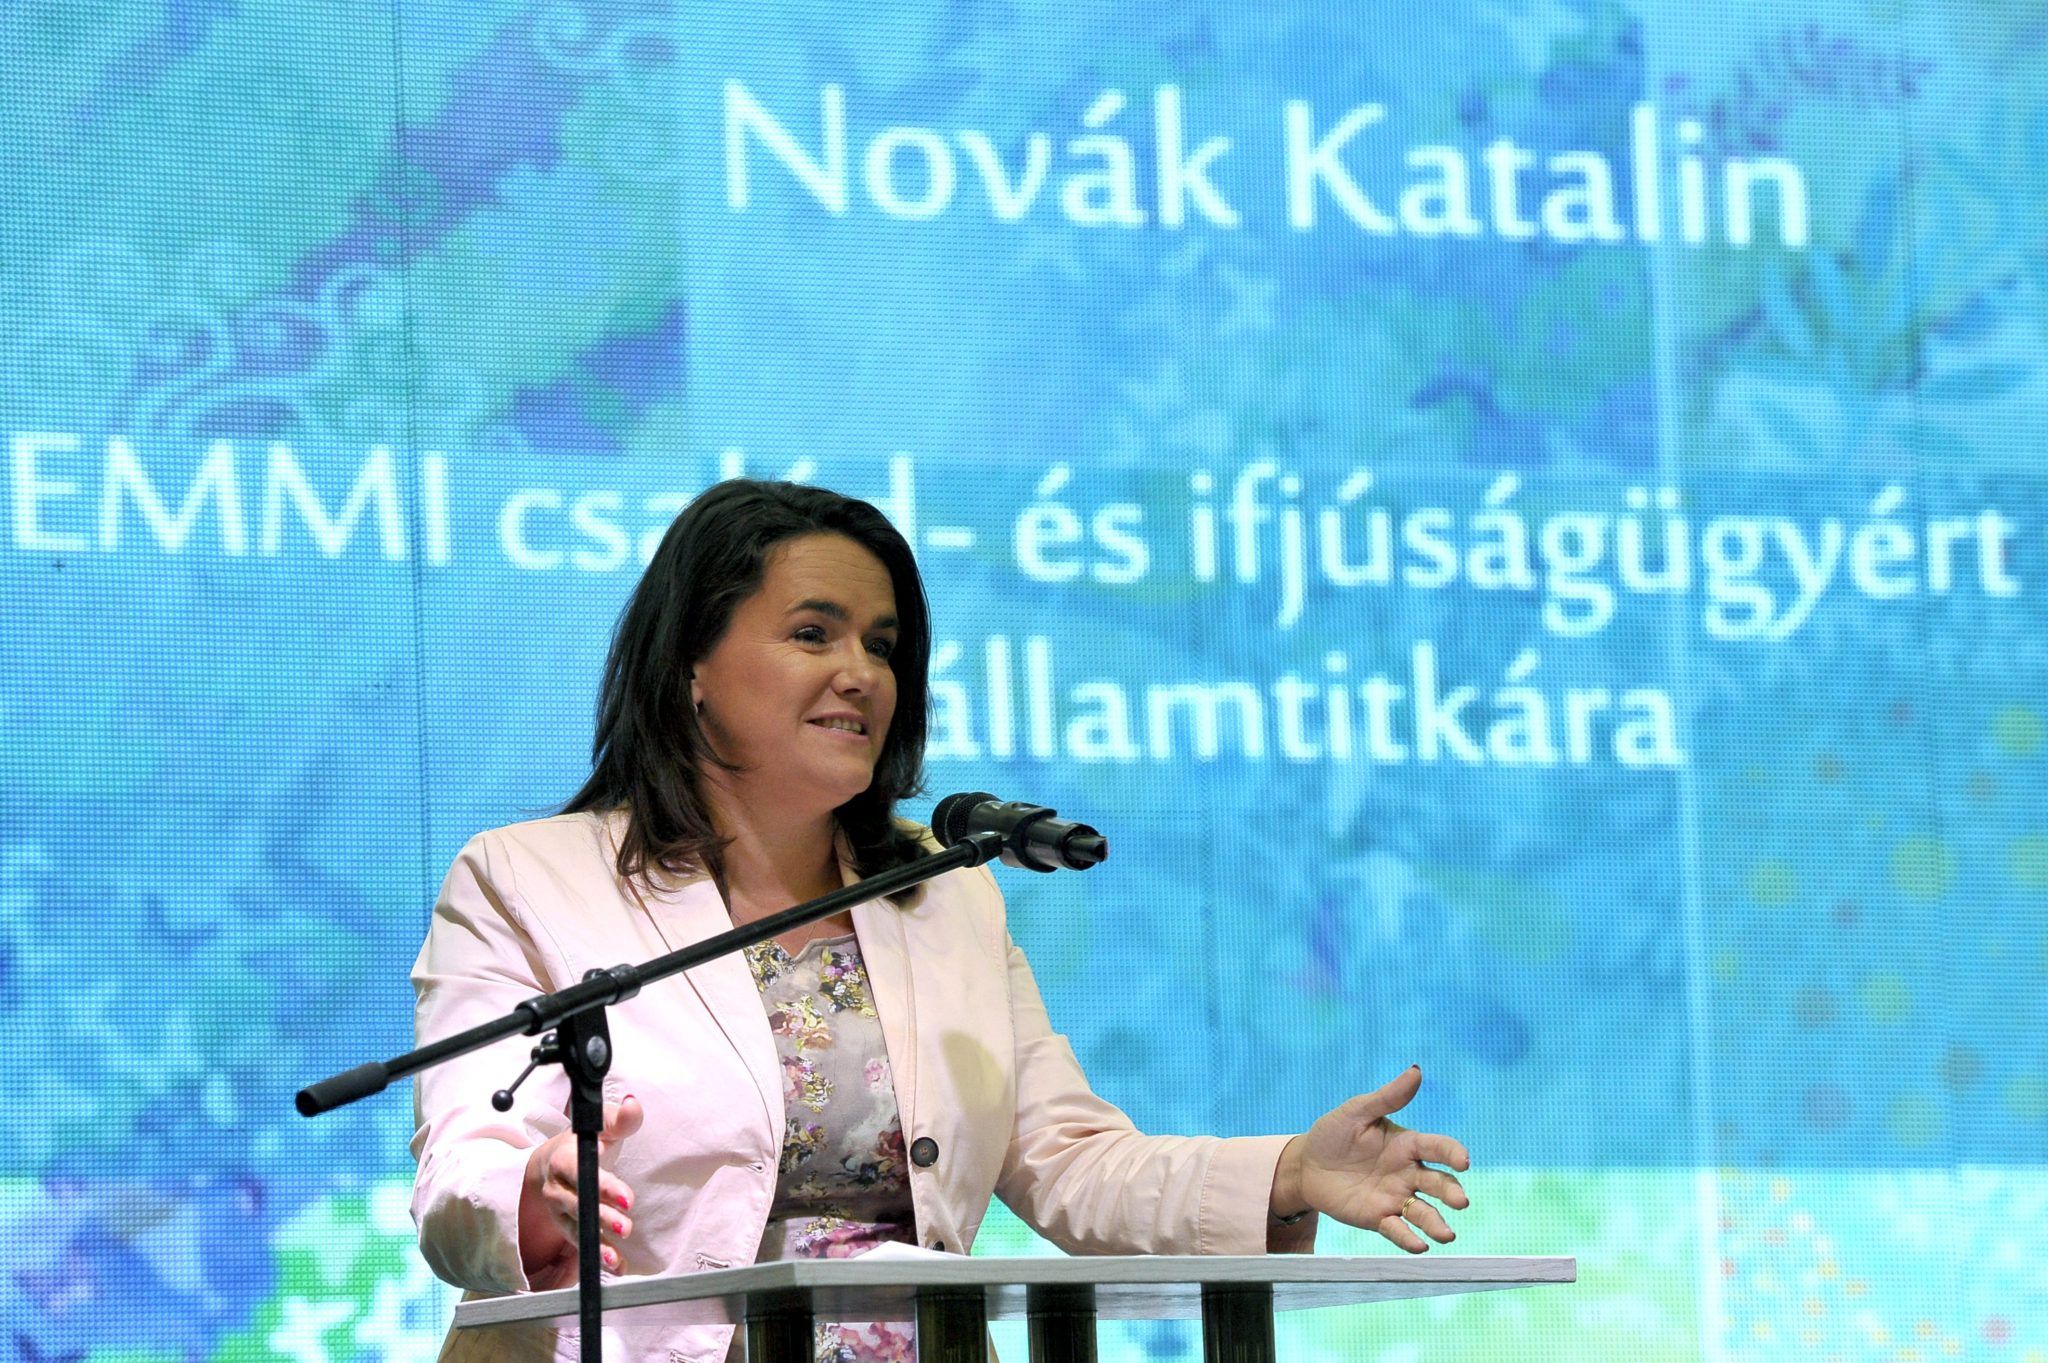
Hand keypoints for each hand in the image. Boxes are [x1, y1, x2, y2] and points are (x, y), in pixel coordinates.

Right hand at [518, 1096, 642, 1288]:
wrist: (552, 1162)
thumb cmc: (583, 1141)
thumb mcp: (600, 1126)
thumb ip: (620, 1118)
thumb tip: (634, 1105)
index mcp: (563, 1158)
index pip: (579, 1171)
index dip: (602, 1186)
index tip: (627, 1198)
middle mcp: (555, 1187)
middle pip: (576, 1204)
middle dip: (601, 1217)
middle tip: (626, 1227)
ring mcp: (557, 1210)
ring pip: (574, 1229)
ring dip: (596, 1244)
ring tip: (615, 1257)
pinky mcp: (564, 1226)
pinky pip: (579, 1244)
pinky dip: (597, 1256)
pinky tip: (616, 1265)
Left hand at [1272, 1066, 1469, 1252]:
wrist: (1306, 1165)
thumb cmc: (1333, 1134)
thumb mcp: (1356, 1111)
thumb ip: (1387, 1097)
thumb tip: (1416, 1071)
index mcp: (1407, 1144)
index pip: (1437, 1147)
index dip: (1452, 1153)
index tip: (1463, 1161)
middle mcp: (1407, 1173)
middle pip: (1437, 1184)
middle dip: (1451, 1192)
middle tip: (1461, 1201)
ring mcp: (1395, 1197)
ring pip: (1423, 1212)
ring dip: (1436, 1223)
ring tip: (1447, 1234)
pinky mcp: (1378, 1218)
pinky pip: (1397, 1229)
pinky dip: (1409, 1238)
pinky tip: (1418, 1245)